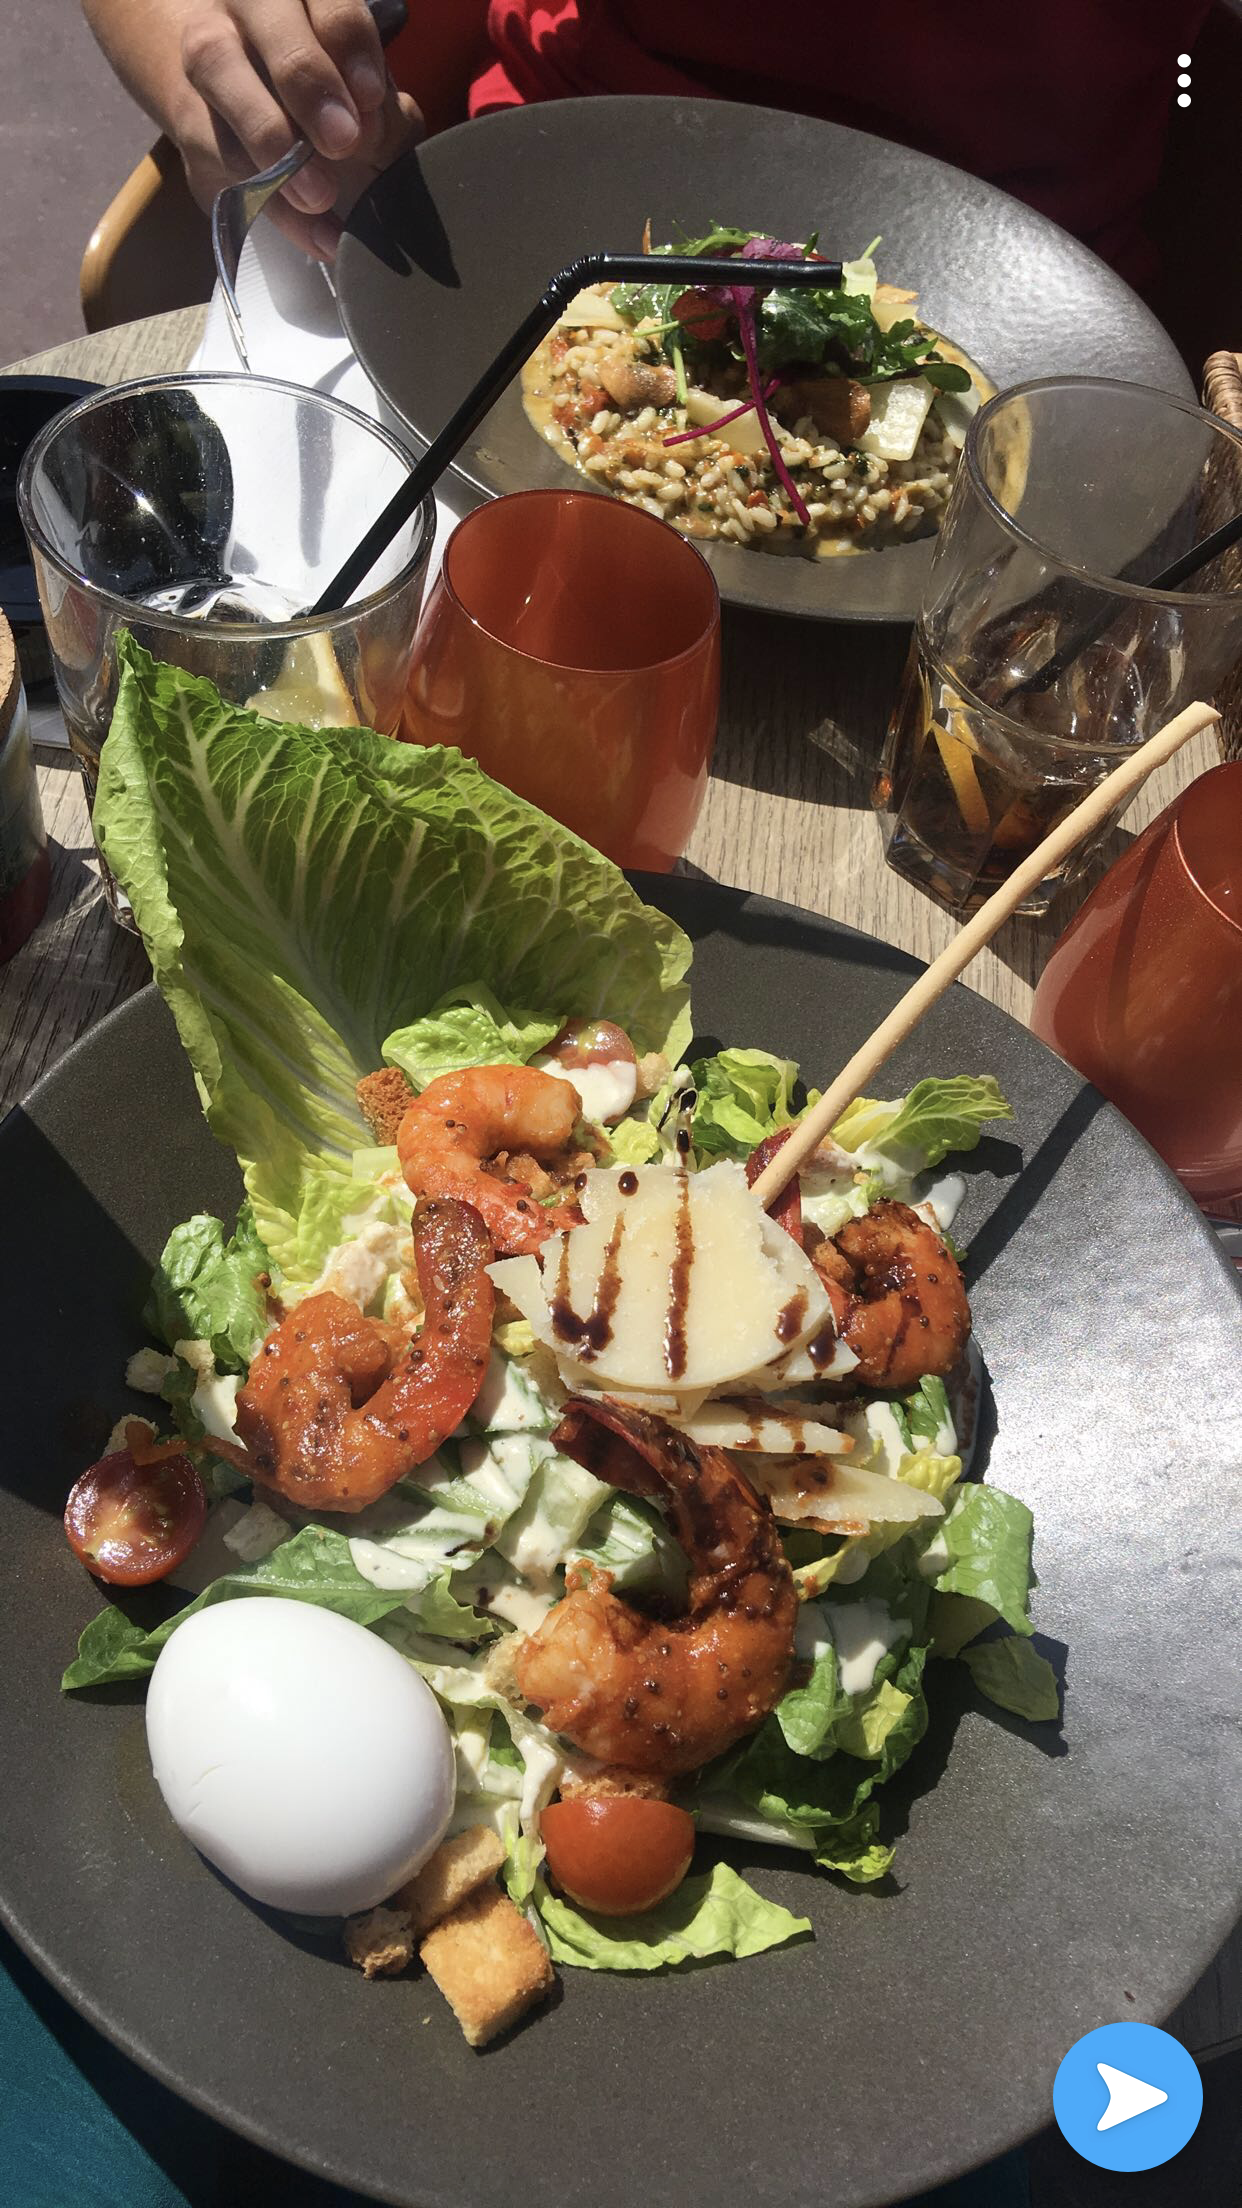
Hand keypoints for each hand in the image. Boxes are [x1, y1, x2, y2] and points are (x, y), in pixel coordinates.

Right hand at [172, 0, 420, 258]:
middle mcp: (246, 7)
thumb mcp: (361, 84)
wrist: (240, 78)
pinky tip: (316, 234)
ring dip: (271, 144)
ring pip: (220, 75)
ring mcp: (208, 52)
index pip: (325, 1)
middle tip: (342, 142)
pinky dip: (270, 202)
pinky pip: (216, 154)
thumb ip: (377, 100)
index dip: (349, 44)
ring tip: (319, 196)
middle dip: (307, 84)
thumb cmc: (322, 79)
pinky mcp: (188, 117)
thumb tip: (378, 134)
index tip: (370, 96)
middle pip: (267, 26)